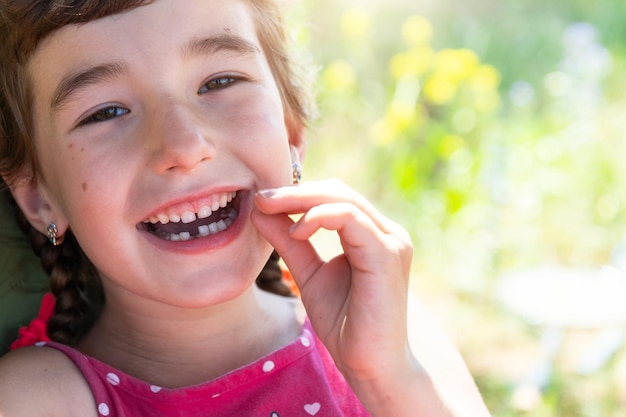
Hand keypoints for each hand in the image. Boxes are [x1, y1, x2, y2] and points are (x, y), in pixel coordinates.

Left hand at [251, 179, 413, 379]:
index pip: (334, 197)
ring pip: (344, 200)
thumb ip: (290, 242)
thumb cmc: (345, 324)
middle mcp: (387, 233)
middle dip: (295, 192)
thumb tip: (260, 211)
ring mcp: (391, 242)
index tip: (261, 200)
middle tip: (260, 198)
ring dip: (302, 199)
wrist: (370, 366)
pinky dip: (320, 217)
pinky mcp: (387, 254)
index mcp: (372, 235)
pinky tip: (297, 231)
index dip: (297, 194)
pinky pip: (351, 220)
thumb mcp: (309, 274)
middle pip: (338, 191)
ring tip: (270, 207)